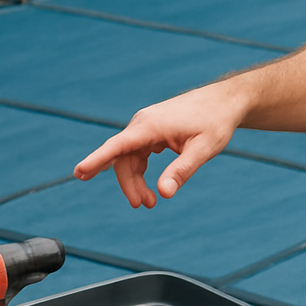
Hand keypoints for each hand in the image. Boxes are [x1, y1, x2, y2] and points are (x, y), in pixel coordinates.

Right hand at [73, 85, 240, 207]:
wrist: (225, 101)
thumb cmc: (216, 122)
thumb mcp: (203, 149)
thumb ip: (182, 171)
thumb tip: (164, 194)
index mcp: (151, 126)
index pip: (118, 145)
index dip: (97, 159)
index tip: (79, 172)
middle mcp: (144, 123)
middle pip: (124, 158)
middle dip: (129, 184)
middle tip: (144, 205)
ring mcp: (147, 126)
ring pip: (130, 157)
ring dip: (136, 180)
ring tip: (150, 202)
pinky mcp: (153, 130)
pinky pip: (139, 152)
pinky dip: (142, 170)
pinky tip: (152, 185)